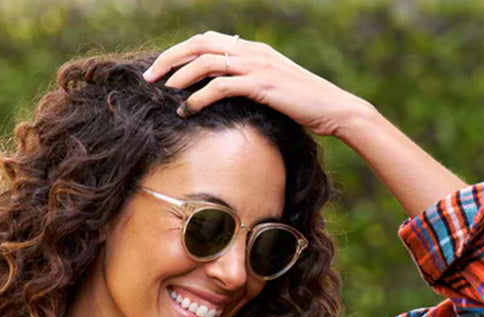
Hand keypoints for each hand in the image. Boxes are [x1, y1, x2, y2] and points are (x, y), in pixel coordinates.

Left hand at [142, 31, 374, 139]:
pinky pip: (221, 85)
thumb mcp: (273, 91)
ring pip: (206, 61)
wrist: (335, 109)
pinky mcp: (262, 85)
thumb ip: (250, 85)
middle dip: (170, 59)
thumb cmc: (305, 106)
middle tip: (148, 77)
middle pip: (200, 44)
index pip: (208, 40)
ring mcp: (257, 66)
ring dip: (179, 75)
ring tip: (161, 91)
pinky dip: (199, 96)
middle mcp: (252, 51)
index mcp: (253, 49)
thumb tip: (227, 96)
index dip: (180, 51)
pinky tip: (187, 109)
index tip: (160, 68)